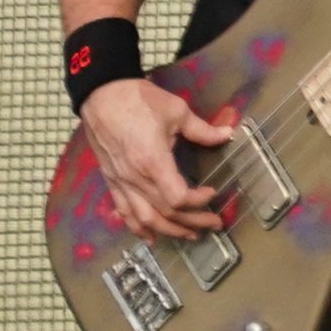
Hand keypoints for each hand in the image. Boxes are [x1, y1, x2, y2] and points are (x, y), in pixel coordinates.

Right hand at [79, 75, 233, 239]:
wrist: (102, 95)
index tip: (212, 193)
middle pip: (166, 214)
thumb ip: (202, 129)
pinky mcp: (112, 180)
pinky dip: (137, 227)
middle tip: (213, 223)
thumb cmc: (138, 100)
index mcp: (153, 162)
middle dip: (193, 222)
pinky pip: (124, 211)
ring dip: (169, 231)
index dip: (199, 202)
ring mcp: (121, 181)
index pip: (178, 199)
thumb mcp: (176, 111)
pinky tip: (150, 236)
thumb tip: (228, 134)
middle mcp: (135, 178)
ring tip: (189, 235)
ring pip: (145, 219)